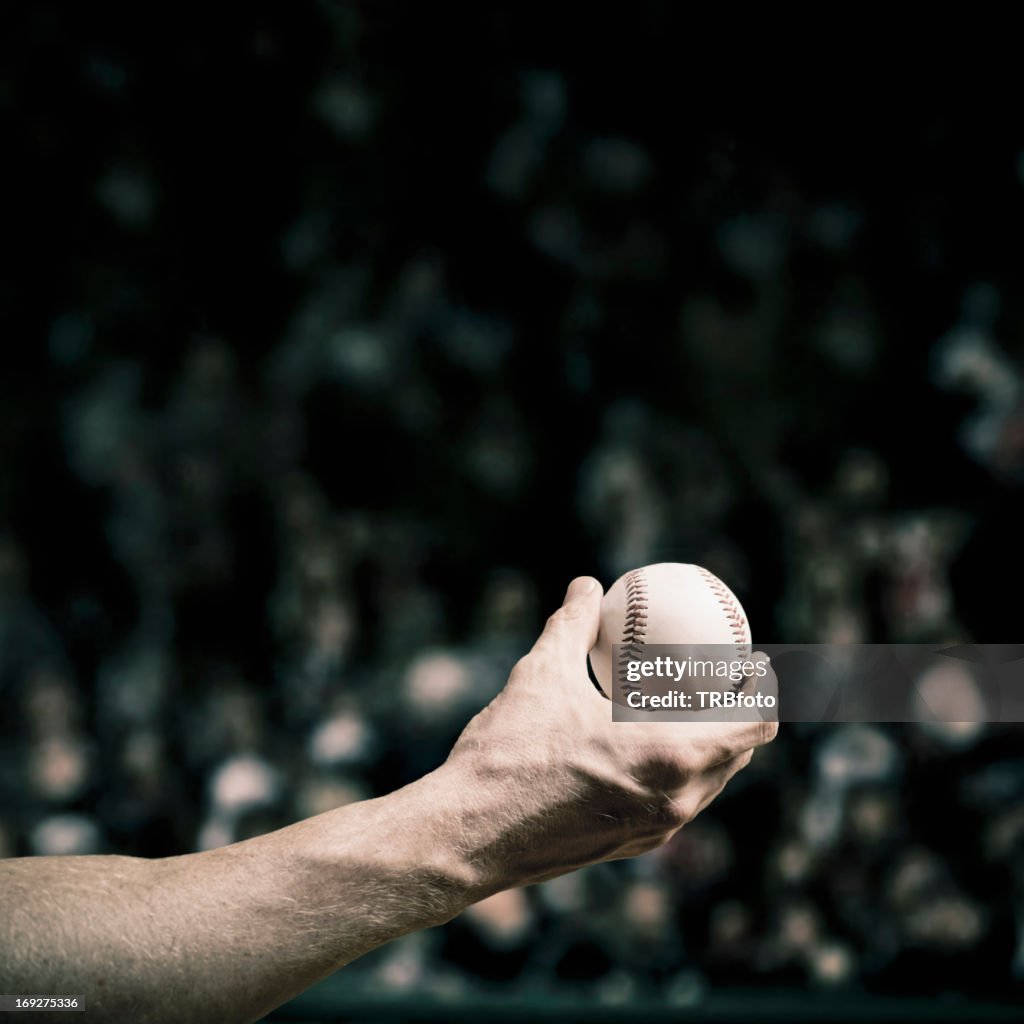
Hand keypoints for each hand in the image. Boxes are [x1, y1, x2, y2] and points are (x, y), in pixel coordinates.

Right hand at [440, 576, 777, 893]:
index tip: (756, 661)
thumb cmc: (511, 753)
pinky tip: (636, 748)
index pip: (755, 725)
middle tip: (724, 679)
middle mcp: (676, 800)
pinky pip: (672, 803)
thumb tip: (585, 586)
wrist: (471, 835)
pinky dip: (674, 770)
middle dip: (741, 716)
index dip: (767, 690)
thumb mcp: (542, 673)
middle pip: (737, 755)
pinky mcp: (629, 847)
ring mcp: (655, 831)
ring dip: (708, 746)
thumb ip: (572, 624)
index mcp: (671, 755)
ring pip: (706, 784)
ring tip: (685, 710)